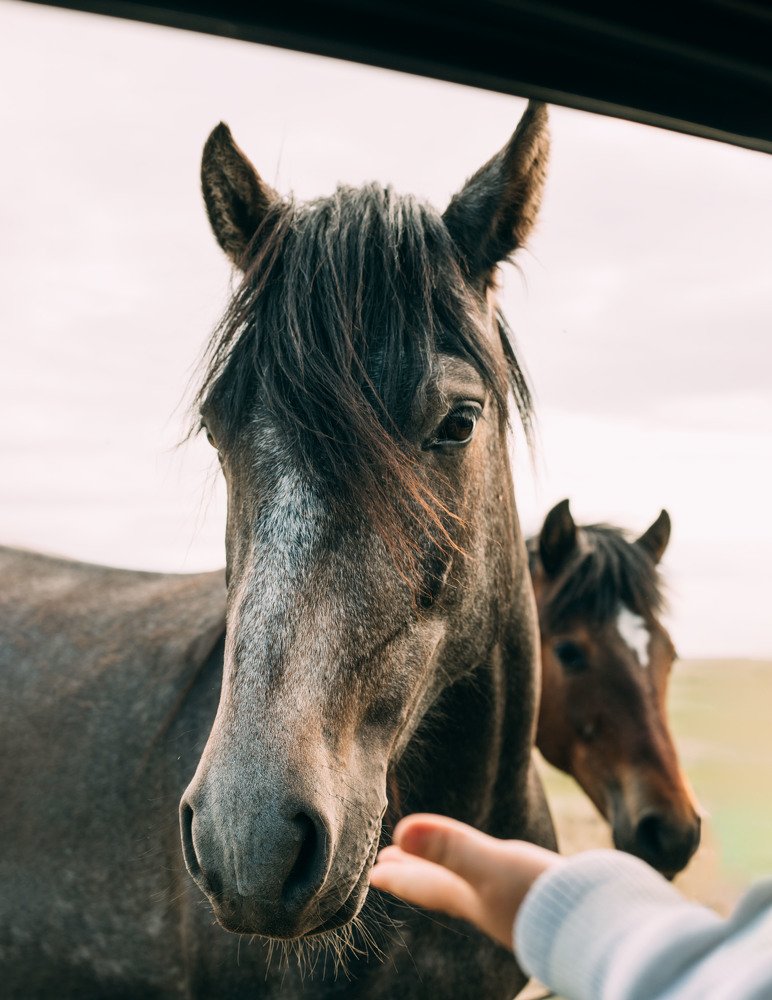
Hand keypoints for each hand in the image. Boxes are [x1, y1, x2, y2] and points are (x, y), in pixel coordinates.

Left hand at [369, 813, 561, 949]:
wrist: (606, 925)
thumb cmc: (546, 899)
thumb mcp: (493, 867)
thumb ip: (451, 848)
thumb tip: (399, 830)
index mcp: (473, 898)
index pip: (426, 885)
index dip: (399, 877)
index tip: (373, 873)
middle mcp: (490, 904)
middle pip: (443, 886)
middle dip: (417, 873)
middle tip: (390, 864)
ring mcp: (516, 905)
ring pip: (470, 888)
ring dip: (446, 873)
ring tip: (435, 865)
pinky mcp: (543, 902)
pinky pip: (499, 888)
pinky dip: (483, 877)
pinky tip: (497, 873)